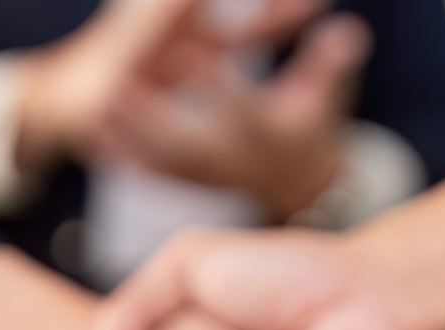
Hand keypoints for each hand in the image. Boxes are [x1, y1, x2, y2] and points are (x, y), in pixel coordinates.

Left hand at [100, 13, 371, 219]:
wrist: (301, 186)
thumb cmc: (309, 126)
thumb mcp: (326, 94)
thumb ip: (331, 62)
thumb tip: (351, 29)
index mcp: (266, 135)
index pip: (241, 110)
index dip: (216, 86)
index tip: (189, 58)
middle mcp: (233, 162)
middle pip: (187, 142)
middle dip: (151, 118)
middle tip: (116, 86)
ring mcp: (207, 178)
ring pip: (160, 161)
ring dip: (126, 138)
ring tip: (94, 110)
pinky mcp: (188, 184)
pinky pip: (151, 175)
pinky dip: (122, 159)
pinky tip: (93, 139)